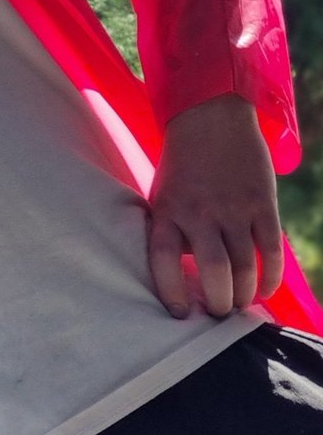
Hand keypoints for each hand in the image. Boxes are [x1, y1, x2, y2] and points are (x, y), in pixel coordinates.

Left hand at [147, 93, 282, 317]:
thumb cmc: (181, 167)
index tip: (181, 314)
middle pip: (213, 272)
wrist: (210, 120)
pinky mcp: (262, 205)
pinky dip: (271, 277)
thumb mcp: (162, 196)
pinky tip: (265, 290)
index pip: (164, 261)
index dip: (172, 292)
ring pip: (246, 267)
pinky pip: (272, 250)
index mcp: (167, 212)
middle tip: (220, 314)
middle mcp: (200, 214)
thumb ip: (171, 231)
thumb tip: (180, 274)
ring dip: (246, 294)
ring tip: (241, 306)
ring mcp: (234, 209)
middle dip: (219, 302)